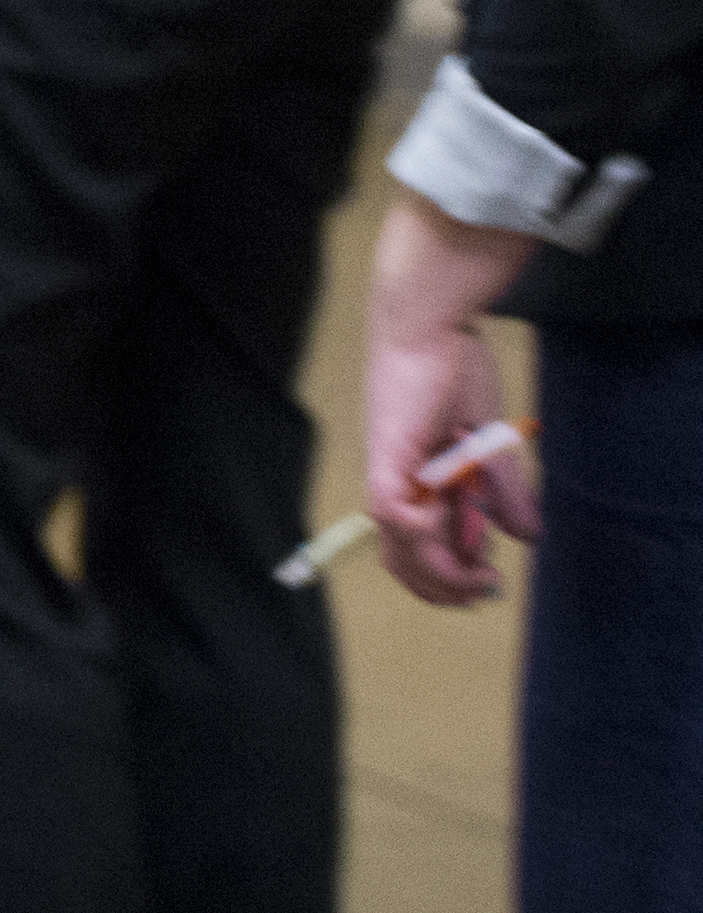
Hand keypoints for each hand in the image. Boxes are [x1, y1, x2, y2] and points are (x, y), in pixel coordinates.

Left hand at [364, 191, 541, 605]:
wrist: (431, 324)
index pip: (413, 552)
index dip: (446, 580)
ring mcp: (388, 470)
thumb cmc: (453, 373)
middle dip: (446, 586)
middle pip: (404, 560)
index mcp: (413, 484)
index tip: (486, 587)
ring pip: (401, 544)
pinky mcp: (389, 454)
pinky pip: (393, 510)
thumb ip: (503, 491)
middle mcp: (394, 483)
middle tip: (485, 588)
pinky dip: (421, 532)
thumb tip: (525, 538)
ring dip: (445, 565)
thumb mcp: (490, 444)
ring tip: (480, 568)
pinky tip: (452, 533)